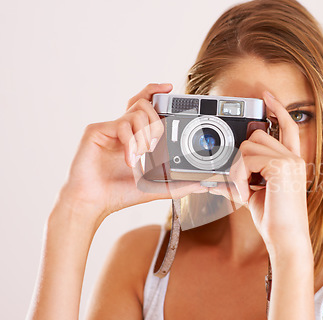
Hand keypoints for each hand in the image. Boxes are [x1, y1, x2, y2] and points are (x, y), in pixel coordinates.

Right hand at [59, 83, 207, 224]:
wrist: (92, 202)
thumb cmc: (119, 193)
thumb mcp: (156, 187)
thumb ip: (179, 185)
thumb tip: (203, 185)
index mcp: (134, 136)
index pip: (146, 106)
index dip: (156, 92)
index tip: (170, 88)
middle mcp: (122, 128)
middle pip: (144, 104)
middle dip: (156, 123)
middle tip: (154, 146)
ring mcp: (109, 128)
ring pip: (137, 112)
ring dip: (145, 134)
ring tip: (142, 156)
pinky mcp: (96, 131)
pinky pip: (122, 124)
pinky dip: (131, 143)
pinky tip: (130, 161)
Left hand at [209, 91, 310, 254]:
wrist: (286, 239)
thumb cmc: (273, 219)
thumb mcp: (252, 195)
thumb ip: (239, 180)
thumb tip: (214, 178)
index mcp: (291, 161)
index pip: (288, 126)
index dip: (278, 109)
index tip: (265, 96)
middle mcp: (293, 158)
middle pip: (258, 135)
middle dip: (242, 156)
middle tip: (242, 181)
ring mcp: (289, 160)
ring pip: (249, 145)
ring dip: (238, 168)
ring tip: (244, 190)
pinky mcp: (281, 166)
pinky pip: (247, 158)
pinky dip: (239, 176)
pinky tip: (246, 192)